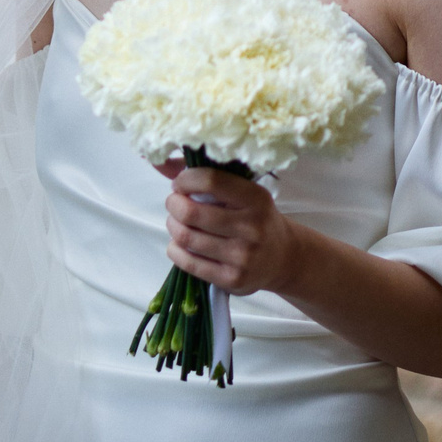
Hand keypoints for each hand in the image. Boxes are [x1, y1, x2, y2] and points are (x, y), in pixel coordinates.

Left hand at [161, 162, 306, 296]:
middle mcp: (251, 227)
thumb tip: (159, 162)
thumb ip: (204, 175)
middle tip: (175, 203)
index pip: (210, 181)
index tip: (180, 183)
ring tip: (178, 222)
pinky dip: (175, 250)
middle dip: (173, 204)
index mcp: (256, 199)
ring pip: (185, 237)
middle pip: (191, 212)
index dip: (185, 179)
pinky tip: (180, 244)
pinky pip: (188, 262)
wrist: (283, 258)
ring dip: (172, 226)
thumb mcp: (243, 192)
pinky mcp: (232, 279)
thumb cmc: (254, 217)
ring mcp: (242, 256)